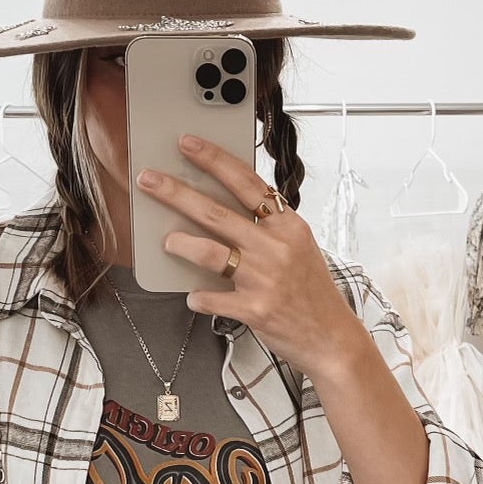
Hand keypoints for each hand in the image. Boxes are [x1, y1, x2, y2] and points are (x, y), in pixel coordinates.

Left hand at [135, 132, 366, 377]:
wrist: (333, 338)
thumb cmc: (312, 292)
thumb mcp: (298, 248)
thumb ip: (267, 228)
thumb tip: (220, 210)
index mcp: (289, 226)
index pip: (247, 182)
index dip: (214, 160)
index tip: (187, 144)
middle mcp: (277, 248)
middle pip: (216, 213)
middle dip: (176, 193)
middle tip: (149, 180)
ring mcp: (266, 279)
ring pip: (210, 252)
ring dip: (181, 244)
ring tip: (167, 241)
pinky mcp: (255, 310)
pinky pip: (212, 298)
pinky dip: (198, 296)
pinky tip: (193, 295)